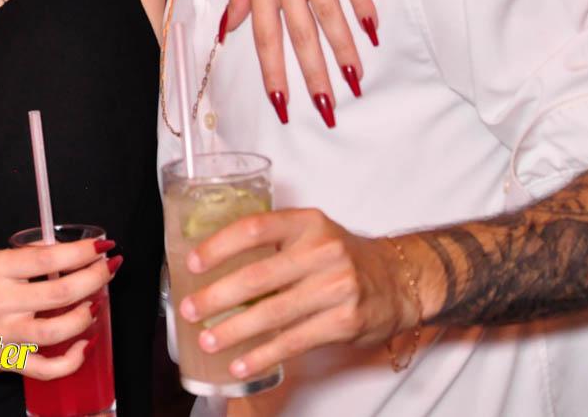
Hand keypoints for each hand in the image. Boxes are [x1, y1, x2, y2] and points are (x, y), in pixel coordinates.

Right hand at [0, 238, 118, 379]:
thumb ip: (25, 258)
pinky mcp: (8, 361)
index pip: (48, 258)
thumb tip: (65, 250)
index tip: (102, 247)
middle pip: (60, 292)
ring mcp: (5, 334)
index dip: (81, 252)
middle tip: (110, 269)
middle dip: (95, 279)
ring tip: (96, 305)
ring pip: (57, 330)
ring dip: (86, 316)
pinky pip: (47, 367)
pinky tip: (85, 345)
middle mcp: (0, 301)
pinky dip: (72, 360)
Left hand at [177, 209, 419, 377]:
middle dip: (217, 296)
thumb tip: (213, 265)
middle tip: (189, 309)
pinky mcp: (344, 322)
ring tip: (207, 340)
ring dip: (234, 331)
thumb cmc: (341, 257)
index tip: (192, 263)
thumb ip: (272, 242)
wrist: (398, 280)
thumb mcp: (311, 233)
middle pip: (258, 276)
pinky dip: (262, 356)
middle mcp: (322, 252)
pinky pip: (294, 342)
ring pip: (273, 314)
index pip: (254, 228)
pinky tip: (241, 364)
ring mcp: (336, 288)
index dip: (218, 245)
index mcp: (306, 223)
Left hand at [227, 0, 378, 125]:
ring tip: (356, 81)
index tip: (284, 104)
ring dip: (343, 51)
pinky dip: (362, 5)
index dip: (274, 73)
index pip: (265, 38)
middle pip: (300, 36)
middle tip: (328, 109)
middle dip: (313, 76)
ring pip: (328, 15)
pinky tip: (373, 30)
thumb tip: (228, 29)